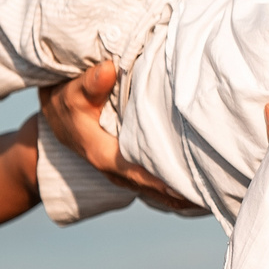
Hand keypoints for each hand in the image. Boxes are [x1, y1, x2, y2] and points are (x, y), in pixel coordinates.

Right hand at [38, 61, 204, 214]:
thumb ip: (89, 83)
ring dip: (179, 194)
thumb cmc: (65, 100)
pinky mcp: (128, 165)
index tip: (186, 188)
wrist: (55, 112)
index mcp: (101, 153)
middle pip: (150, 186)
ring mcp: (121, 170)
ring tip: (212, 199)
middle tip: (213, 197)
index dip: (160, 180)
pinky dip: (173, 188)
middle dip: (179, 193)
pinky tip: (197, 196)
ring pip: (153, 187)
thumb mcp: (70, 91)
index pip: (135, 171)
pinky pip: (153, 181)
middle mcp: (113, 168)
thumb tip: (108, 69)